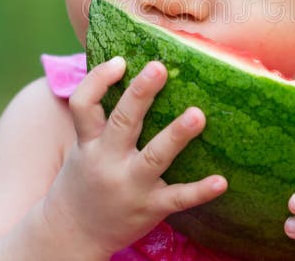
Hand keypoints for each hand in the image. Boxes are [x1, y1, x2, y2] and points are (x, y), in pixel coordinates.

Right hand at [43, 57, 227, 257]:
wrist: (72, 233)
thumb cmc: (86, 177)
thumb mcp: (85, 146)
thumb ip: (103, 117)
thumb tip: (129, 69)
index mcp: (90, 141)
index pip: (84, 104)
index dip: (97, 80)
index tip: (119, 61)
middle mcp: (107, 161)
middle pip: (123, 122)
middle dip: (140, 93)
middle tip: (159, 67)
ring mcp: (129, 185)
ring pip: (154, 157)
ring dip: (175, 135)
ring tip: (197, 114)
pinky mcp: (149, 207)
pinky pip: (177, 197)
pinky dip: (199, 190)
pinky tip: (222, 181)